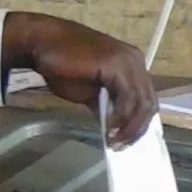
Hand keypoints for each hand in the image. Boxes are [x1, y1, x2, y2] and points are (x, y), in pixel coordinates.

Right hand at [2, 13, 157, 146]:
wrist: (43, 44)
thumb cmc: (63, 64)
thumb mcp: (89, 91)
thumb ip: (106, 105)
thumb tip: (114, 126)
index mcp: (132, 65)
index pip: (146, 98)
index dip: (140, 123)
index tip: (128, 142)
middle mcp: (135, 61)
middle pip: (148, 102)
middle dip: (136, 129)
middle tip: (120, 146)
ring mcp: (128, 61)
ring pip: (141, 102)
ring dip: (129, 127)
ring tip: (114, 141)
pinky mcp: (116, 65)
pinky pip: (127, 97)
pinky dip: (120, 117)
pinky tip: (109, 128)